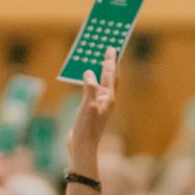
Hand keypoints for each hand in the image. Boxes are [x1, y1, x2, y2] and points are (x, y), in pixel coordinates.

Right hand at [67, 47, 116, 173]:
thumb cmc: (86, 129)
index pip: (110, 75)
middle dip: (110, 64)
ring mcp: (99, 104)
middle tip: (110, 50)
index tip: (112, 48)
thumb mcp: (88, 107)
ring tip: (100, 60)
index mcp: (108, 98)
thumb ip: (90, 89)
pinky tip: (87, 78)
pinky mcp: (92, 108)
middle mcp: (106, 100)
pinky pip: (93, 89)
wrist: (83, 146)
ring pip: (102, 83)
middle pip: (110, 77)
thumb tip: (89, 72)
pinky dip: (92, 81)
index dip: (110, 60)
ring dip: (101, 71)